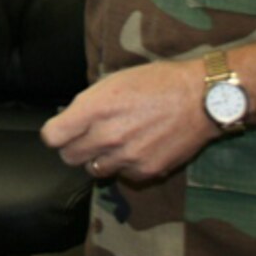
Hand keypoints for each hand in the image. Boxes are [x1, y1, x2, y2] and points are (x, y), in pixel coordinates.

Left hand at [41, 58, 212, 183]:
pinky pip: (122, 176)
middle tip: (86, 138)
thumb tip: (72, 118)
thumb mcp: (116, 80)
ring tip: (114, 143)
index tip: (61, 130)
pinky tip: (136, 150)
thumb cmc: (159, 82)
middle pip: (69, 157)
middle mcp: (107, 135)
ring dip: (98, 158)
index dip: (55, 133)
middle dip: (73, 147)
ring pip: (93, 169)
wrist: (202, 99)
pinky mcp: (146, 171)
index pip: (53, 136)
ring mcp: (127, 156)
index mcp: (95, 107)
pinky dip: (124, 167)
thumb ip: (90, 103)